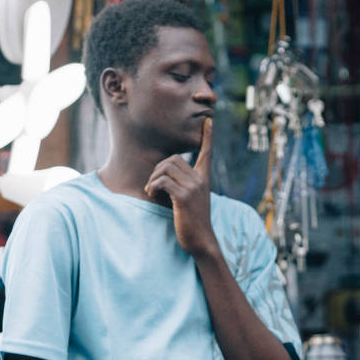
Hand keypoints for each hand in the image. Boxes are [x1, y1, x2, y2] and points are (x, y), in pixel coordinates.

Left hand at [144, 118, 217, 257]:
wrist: (200, 240)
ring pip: (166, 168)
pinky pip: (162, 181)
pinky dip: (152, 187)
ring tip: (151, 191)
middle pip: (174, 158)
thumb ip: (182, 184)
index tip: (209, 120)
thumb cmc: (191, 219)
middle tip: (152, 185)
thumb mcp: (190, 198)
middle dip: (158, 169)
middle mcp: (200, 179)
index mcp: (203, 178)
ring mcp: (193, 187)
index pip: (207, 152)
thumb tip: (163, 175)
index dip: (208, 136)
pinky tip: (152, 195)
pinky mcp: (184, 197)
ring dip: (152, 179)